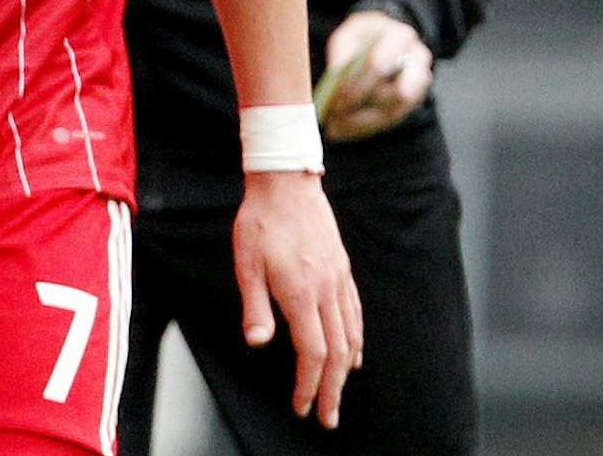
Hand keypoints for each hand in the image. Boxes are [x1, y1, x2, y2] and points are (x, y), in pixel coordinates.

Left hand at [232, 171, 363, 429]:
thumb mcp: (246, 263)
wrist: (286, 183)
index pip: (312, 354)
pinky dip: (356, 340)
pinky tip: (352, 354)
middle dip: (332, 390)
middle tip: (327, 418)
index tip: (302, 406)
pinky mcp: (343, 269)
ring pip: (350, 336)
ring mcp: (339, 280)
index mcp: (301, 293)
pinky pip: (355, 314)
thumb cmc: (259, 222)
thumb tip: (258, 343)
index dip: (309, 385)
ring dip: (345, 371)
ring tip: (338, 393)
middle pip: (336, 354)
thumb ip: (255, 306)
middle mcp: (326, 291)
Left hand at [321, 9, 432, 140]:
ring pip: (395, 112)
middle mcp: (417, 61)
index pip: (379, 65)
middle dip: (364, 110)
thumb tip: (336, 86)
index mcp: (399, 37)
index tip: (336, 101)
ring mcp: (419, 84)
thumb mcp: (347, 36)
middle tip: (335, 119)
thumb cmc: (362, 37)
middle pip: (397, 94)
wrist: (384, 38)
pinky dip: (366, 128)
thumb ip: (342, 57)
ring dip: (363, 125)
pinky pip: (391, 120)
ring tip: (335, 128)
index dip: (356, 86)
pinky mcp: (413, 101)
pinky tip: (344, 130)